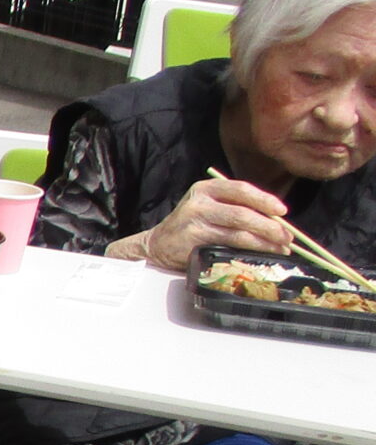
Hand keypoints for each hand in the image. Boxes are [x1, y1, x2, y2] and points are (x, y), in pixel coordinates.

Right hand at [135, 176, 293, 269]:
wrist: (158, 244)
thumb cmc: (192, 225)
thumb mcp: (211, 206)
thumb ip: (237, 207)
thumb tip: (277, 220)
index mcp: (207, 188)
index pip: (241, 190)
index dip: (265, 200)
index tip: (283, 212)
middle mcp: (199, 202)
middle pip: (242, 213)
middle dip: (269, 227)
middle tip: (287, 237)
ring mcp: (194, 223)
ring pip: (237, 233)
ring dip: (263, 242)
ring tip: (279, 248)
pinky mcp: (192, 243)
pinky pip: (226, 248)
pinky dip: (246, 253)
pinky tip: (257, 256)